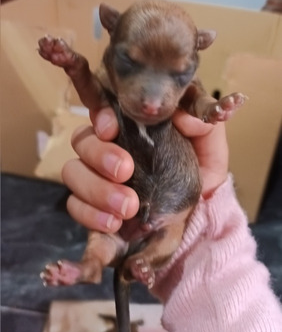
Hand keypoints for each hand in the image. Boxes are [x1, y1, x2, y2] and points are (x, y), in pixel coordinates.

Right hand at [62, 107, 228, 231]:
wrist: (196, 217)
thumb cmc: (199, 175)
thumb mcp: (210, 150)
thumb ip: (204, 127)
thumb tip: (183, 117)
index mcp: (132, 126)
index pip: (103, 108)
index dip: (100, 114)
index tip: (111, 129)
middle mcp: (107, 147)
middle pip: (81, 139)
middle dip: (99, 155)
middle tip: (125, 171)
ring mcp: (95, 176)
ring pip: (72, 171)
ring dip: (96, 189)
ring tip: (128, 208)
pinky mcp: (90, 206)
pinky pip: (73, 205)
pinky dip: (90, 214)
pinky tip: (114, 223)